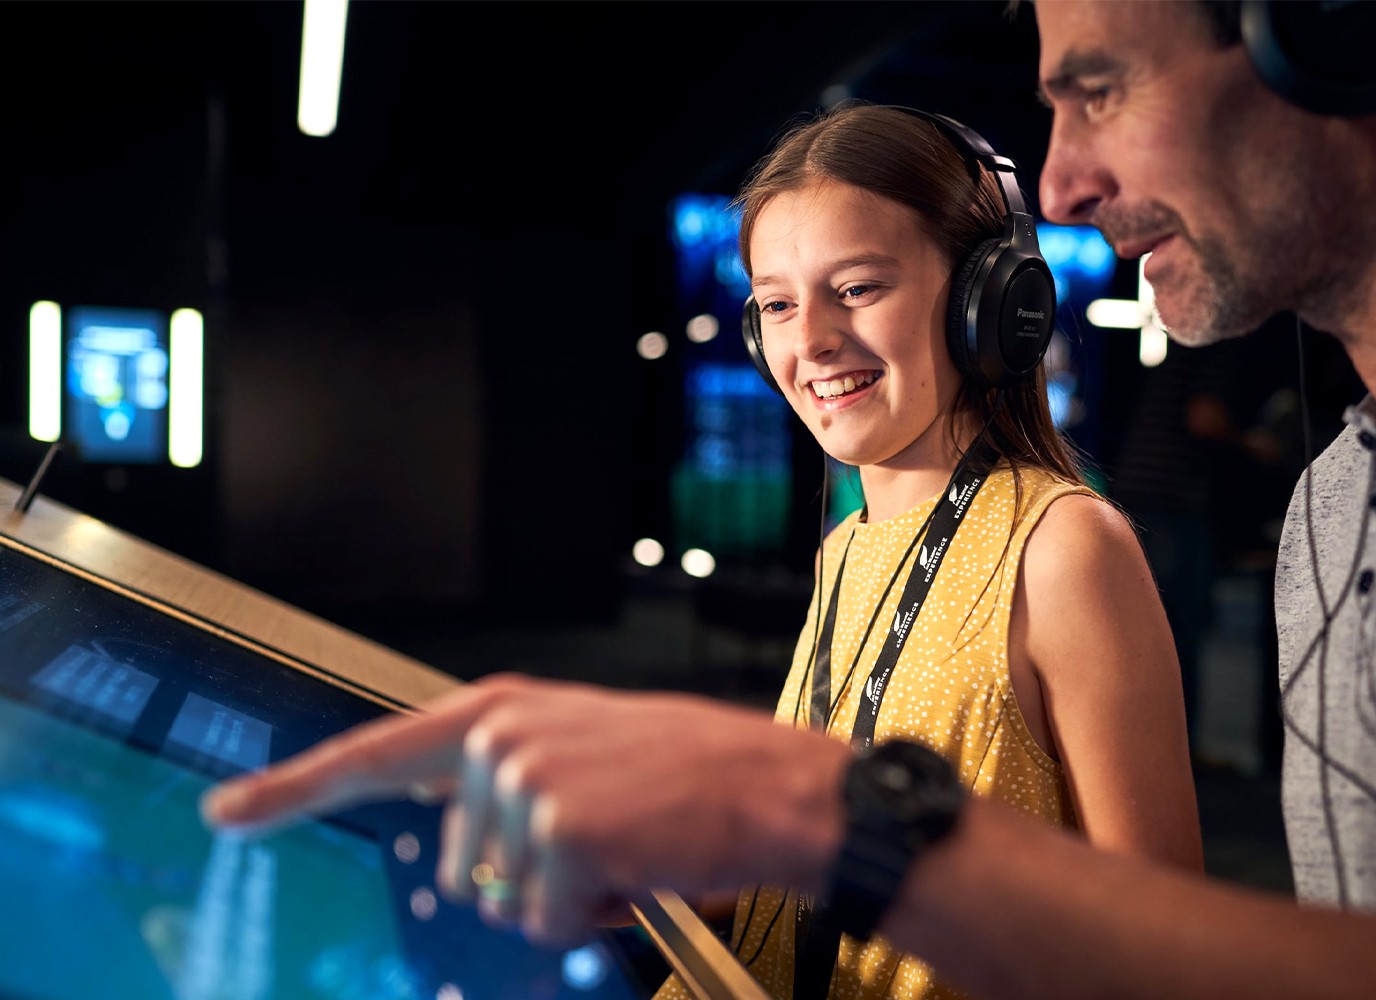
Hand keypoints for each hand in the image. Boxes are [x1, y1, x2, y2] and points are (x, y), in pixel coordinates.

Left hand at [201, 673, 849, 943]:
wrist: (775, 790)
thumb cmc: (692, 778)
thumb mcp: (589, 750)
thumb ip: (507, 779)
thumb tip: (457, 851)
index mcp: (501, 712)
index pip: (375, 753)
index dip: (293, 789)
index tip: (227, 812)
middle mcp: (498, 737)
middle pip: (455, 863)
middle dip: (520, 878)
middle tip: (605, 839)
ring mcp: (522, 781)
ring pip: (498, 898)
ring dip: (560, 895)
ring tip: (629, 846)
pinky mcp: (555, 830)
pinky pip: (544, 917)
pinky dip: (593, 912)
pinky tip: (640, 867)